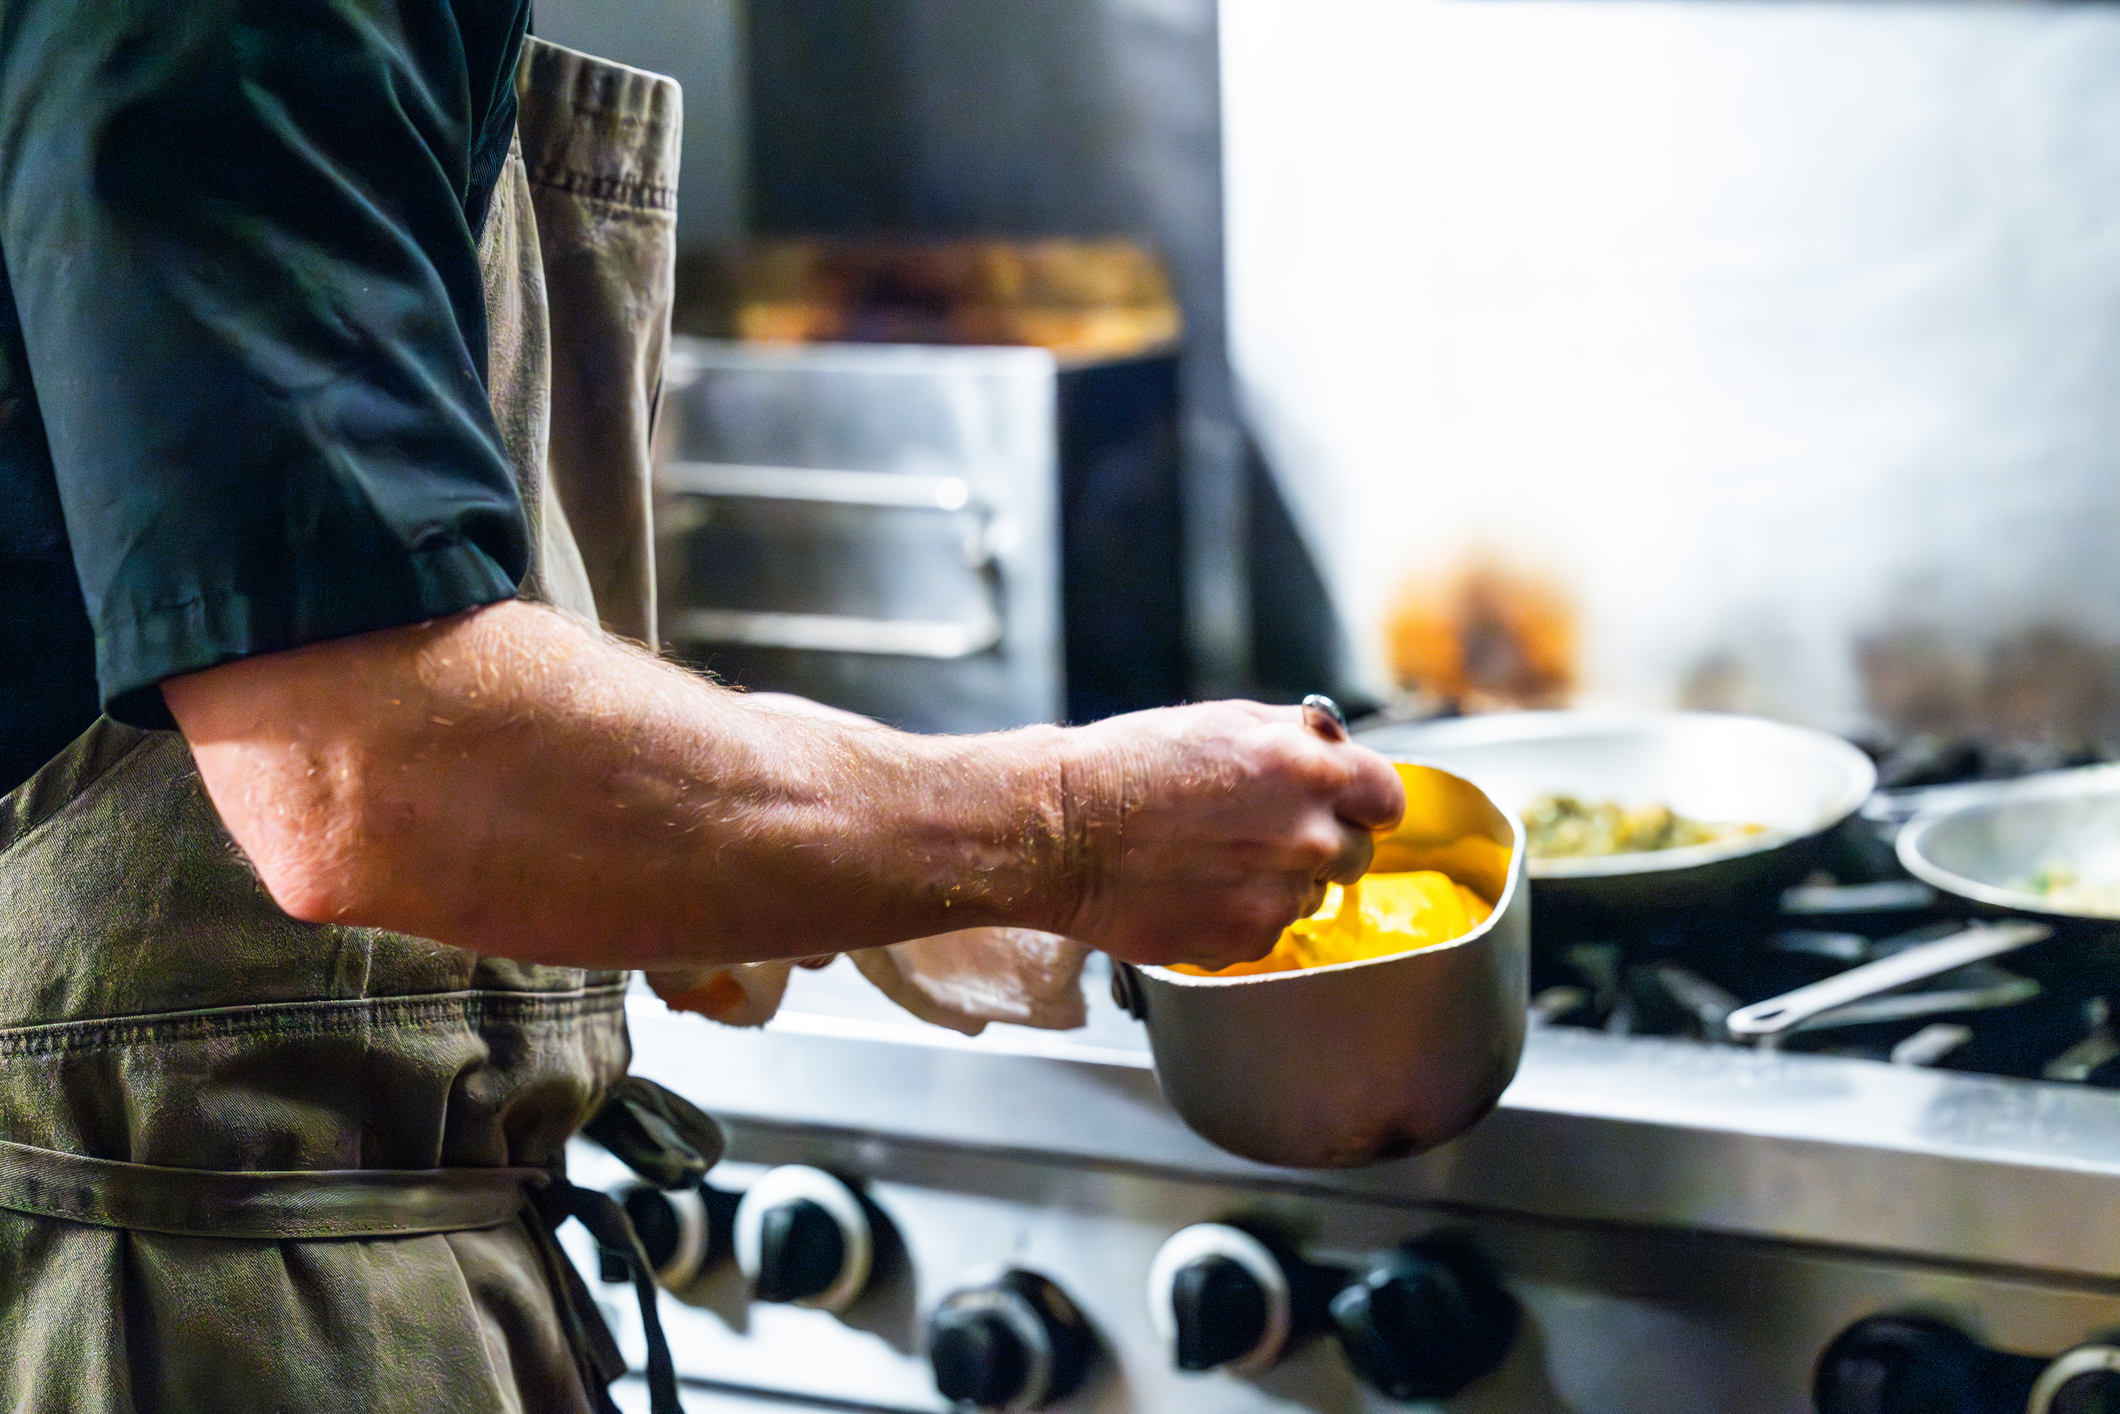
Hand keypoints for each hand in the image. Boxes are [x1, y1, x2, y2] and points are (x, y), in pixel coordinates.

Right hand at [1057, 701, 1405, 969]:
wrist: (1061, 831)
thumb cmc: (1128, 767)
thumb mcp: (1223, 720)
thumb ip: (1295, 736)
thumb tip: (1336, 746)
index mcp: (1308, 769)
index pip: (1388, 797)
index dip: (1363, 801)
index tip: (1344, 806)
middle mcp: (1307, 835)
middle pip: (1358, 853)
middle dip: (1322, 842)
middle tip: (1261, 832)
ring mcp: (1280, 894)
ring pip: (1311, 895)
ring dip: (1280, 881)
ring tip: (1216, 859)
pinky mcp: (1248, 940)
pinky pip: (1270, 930)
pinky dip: (1243, 914)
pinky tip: (1197, 888)